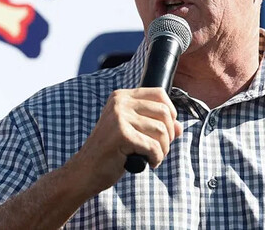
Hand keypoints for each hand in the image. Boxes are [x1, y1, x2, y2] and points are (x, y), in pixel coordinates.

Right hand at [64, 88, 182, 195]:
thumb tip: (179, 127)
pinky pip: (154, 146)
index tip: (167, 129)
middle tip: (160, 148)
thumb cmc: (110, 152)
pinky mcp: (121, 134)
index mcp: (121, 96)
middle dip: (168, 134)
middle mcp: (120, 102)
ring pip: (161, 130)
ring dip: (163, 149)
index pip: (159, 93)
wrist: (85, 171)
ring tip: (153, 157)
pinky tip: (149, 163)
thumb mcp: (134, 132)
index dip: (170, 112)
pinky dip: (157, 158)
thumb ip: (155, 125)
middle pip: (163, 112)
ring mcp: (119, 117)